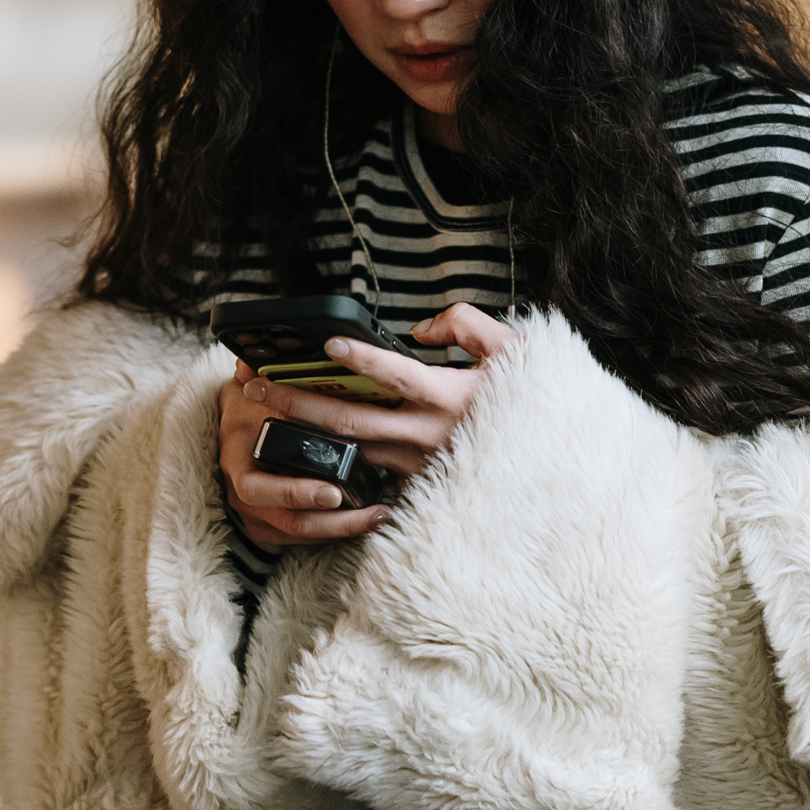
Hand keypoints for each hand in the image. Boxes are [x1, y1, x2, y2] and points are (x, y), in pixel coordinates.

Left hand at [216, 303, 513, 550]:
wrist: (557, 465)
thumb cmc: (537, 401)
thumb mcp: (513, 348)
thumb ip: (463, 325)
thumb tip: (418, 329)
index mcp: (452, 397)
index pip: (397, 375)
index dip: (361, 358)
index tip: (326, 342)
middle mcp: (430, 436)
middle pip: (349, 421)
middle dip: (294, 402)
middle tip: (252, 387)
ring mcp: (420, 465)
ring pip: (350, 448)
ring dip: (304, 430)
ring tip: (264, 410)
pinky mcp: (418, 485)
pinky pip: (368, 469)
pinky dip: (331, 456)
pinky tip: (297, 445)